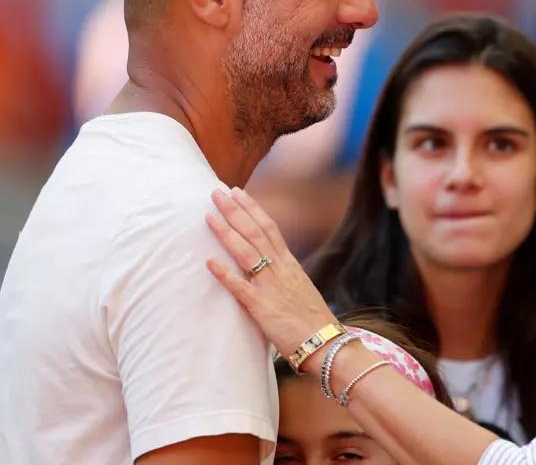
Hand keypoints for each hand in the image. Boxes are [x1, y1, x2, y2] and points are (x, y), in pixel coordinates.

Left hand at [205, 187, 337, 367]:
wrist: (326, 343)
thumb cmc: (313, 320)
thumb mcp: (300, 289)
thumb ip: (283, 276)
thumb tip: (269, 267)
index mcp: (290, 264)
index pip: (269, 228)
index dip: (252, 209)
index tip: (238, 192)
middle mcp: (280, 270)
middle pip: (255, 233)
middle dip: (235, 211)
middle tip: (216, 192)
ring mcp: (271, 287)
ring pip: (246, 253)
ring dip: (226, 233)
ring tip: (209, 216)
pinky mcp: (263, 308)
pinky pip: (241, 288)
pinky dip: (225, 274)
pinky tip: (209, 262)